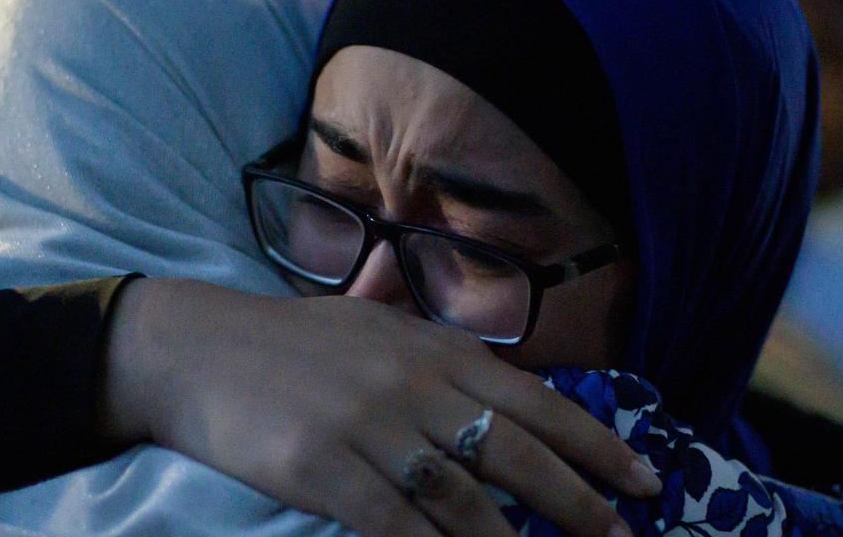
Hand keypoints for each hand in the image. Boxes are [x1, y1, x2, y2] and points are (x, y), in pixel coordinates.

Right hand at [99, 278, 660, 536]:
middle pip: (516, 455)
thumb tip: (503, 384)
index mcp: (432, 347)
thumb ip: (439, 353)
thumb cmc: (292, 340)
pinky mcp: (324, 470)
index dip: (596, 445)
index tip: (643, 482)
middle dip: (579, 503)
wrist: (200, 349)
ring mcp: (369, 428)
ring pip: (465, 502)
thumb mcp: (375, 326)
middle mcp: (412, 384)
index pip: (535, 402)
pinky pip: (397, 526)